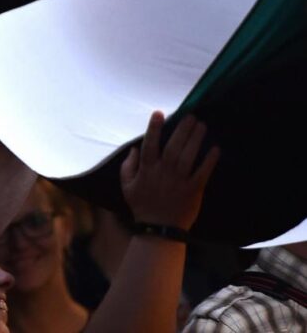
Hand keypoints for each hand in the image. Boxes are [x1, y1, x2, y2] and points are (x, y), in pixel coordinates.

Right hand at [120, 111, 219, 230]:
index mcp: (147, 170)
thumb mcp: (127, 186)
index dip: (154, 128)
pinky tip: (215, 148)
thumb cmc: (142, 206)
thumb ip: (128, 166)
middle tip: (191, 116)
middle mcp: (163, 172)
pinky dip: (209, 160)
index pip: (150, 144)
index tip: (159, 113)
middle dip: (182, 129)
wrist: (159, 229)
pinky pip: (203, 172)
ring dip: (195, 139)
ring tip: (202, 126)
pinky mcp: (193, 190)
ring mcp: (179, 181)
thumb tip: (134, 149)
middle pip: (173, 146)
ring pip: (188, 156)